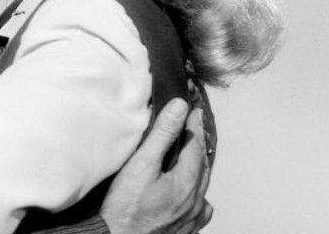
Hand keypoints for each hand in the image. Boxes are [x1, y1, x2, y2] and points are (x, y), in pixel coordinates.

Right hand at [101, 99, 213, 233]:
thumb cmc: (126, 208)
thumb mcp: (142, 164)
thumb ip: (162, 134)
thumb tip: (179, 108)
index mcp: (187, 181)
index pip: (196, 145)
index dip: (194, 124)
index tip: (193, 110)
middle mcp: (194, 200)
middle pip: (202, 165)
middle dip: (198, 143)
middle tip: (194, 126)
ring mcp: (191, 217)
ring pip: (203, 186)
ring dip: (199, 167)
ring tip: (193, 155)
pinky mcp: (185, 229)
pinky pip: (200, 209)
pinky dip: (198, 196)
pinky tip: (192, 195)